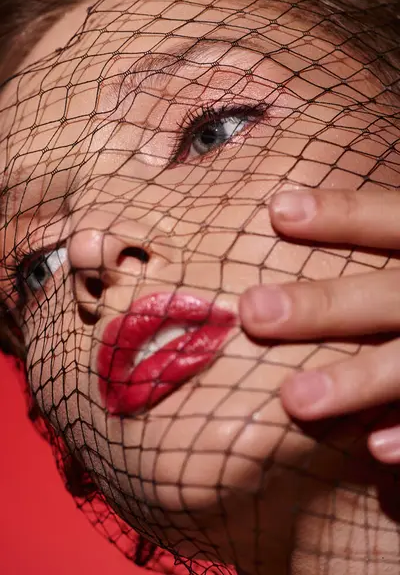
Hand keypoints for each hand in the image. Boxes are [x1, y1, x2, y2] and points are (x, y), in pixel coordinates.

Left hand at [239, 189, 399, 462]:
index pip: (399, 220)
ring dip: (359, 378)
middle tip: (254, 311)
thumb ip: (397, 233)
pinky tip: (374, 449)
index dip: (344, 213)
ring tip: (293, 400)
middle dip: (324, 304)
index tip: (278, 210)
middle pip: (393, 293)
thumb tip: (308, 212)